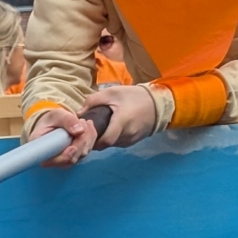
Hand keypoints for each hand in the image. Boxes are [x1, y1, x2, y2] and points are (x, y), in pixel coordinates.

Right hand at [25, 105, 96, 166]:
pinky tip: (88, 126)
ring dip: (87, 136)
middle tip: (81, 121)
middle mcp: (53, 159)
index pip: (53, 160)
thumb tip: (80, 131)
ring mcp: (65, 160)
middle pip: (72, 158)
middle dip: (81, 140)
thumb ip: (67, 120)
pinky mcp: (75, 156)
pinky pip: (88, 149)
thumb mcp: (57, 115)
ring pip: (82, 154)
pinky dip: (91, 137)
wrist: (54, 123)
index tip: (73, 148)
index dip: (64, 157)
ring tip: (82, 121)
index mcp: (42, 150)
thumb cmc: (51, 120)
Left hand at [31, 86, 151, 165]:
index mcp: (122, 122)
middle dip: (93, 139)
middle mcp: (126, 135)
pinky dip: (109, 138)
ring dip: (101, 139)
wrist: (159, 104)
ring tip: (96, 128)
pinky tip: (107, 129)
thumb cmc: (135, 96)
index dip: (91, 139)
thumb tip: (77, 113)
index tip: (85, 130)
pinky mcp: (133, 142)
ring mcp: (130, 140)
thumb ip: (93, 101)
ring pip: (109, 145)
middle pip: (103, 144)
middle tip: (86, 130)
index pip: (104, 140)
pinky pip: (116, 143)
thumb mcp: (112, 93)